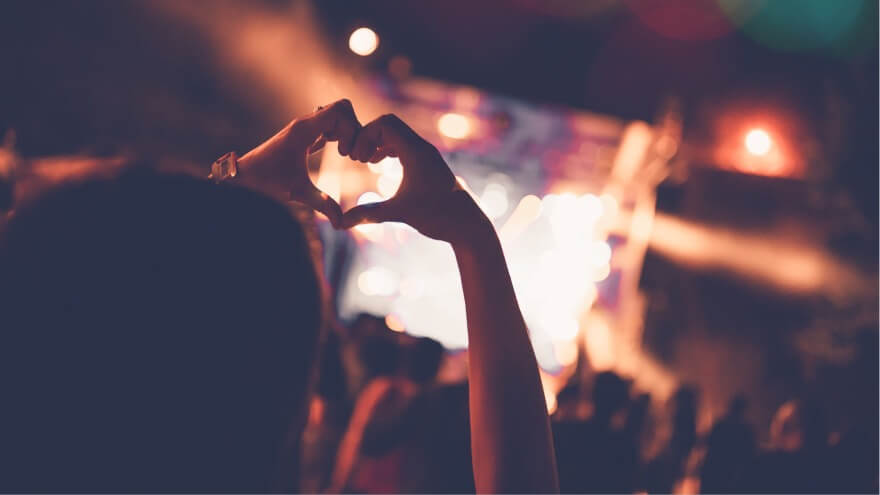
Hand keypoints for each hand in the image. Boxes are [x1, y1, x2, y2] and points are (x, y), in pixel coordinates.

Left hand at [238, 99, 361, 226]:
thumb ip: (322, 205)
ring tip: (345, 154)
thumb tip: (341, 224)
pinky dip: (339, 135)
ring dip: (347, 131)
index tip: (346, 154)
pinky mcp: (303, 136)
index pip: (340, 110)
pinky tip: (340, 154)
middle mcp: (305, 124)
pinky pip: (328, 125)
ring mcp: (304, 128)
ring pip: (336, 115)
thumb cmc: (265, 182)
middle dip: (353, 128)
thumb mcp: (297, 193)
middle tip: (350, 154)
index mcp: (304, 130)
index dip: (352, 129)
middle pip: (342, 109)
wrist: (242, 177)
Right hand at [340, 114, 490, 243]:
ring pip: (396, 134)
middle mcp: (422, 148)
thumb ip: (368, 214)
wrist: (468, 225)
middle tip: (356, 158)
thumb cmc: (438, 216)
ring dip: (377, 142)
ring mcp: (426, 155)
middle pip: (388, 124)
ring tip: (364, 161)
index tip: (355, 158)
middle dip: (368, 136)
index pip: (384, 123)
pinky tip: (377, 164)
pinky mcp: (428, 164)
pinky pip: (403, 144)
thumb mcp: (399, 213)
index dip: (364, 136)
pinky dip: (387, 149)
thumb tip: (339, 224)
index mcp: (416, 152)